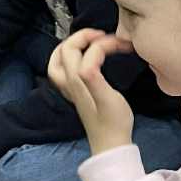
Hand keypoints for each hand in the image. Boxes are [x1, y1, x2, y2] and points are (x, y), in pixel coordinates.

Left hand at [48, 28, 135, 152]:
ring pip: (58, 60)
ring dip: (71, 45)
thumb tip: (90, 58)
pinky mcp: (77, 93)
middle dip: (82, 37)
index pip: (86, 51)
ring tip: (88, 41)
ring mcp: (71, 89)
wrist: (110, 144)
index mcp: (78, 81)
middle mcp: (70, 83)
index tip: (122, 44)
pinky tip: (85, 58)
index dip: (104, 43)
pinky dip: (72, 57)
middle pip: (65, 50)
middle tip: (102, 35)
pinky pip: (64, 69)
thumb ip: (94, 77)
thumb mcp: (108, 100)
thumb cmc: (113, 123)